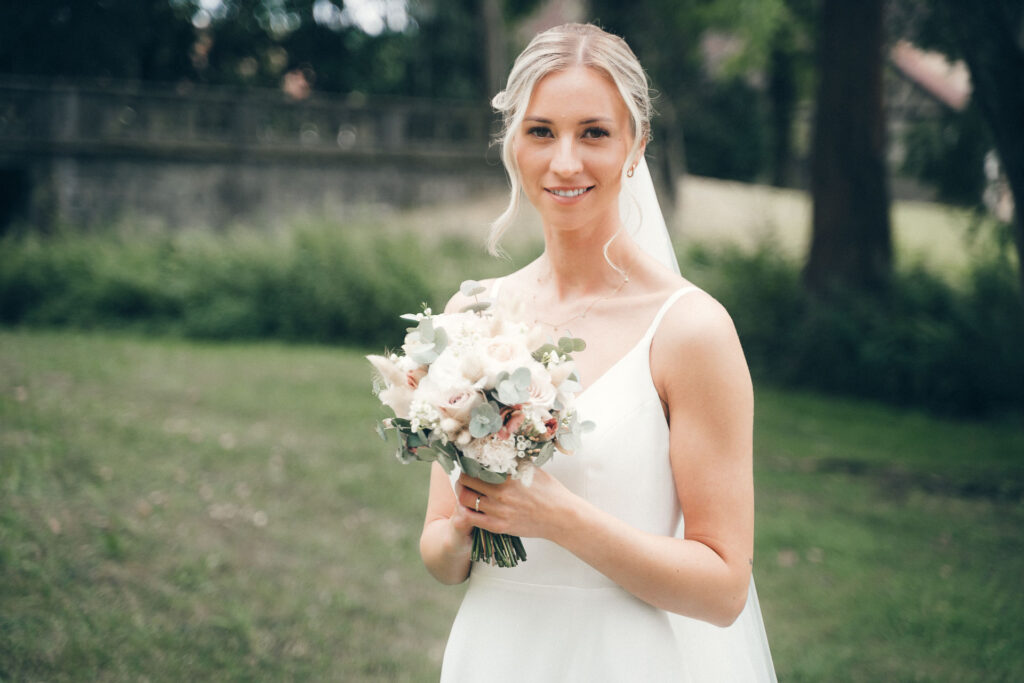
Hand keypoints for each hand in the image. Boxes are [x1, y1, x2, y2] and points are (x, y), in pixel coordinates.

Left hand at [455, 468, 574, 540]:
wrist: (560, 517)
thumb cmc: (549, 491)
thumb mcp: (531, 469)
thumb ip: (512, 461)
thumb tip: (497, 450)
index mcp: (508, 475)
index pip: (476, 465)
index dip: (468, 464)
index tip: (468, 464)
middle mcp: (500, 493)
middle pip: (466, 481)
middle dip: (463, 478)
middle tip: (465, 477)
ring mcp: (498, 511)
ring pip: (465, 500)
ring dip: (462, 494)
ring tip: (466, 491)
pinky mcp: (498, 526)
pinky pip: (470, 519)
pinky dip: (464, 511)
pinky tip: (468, 508)